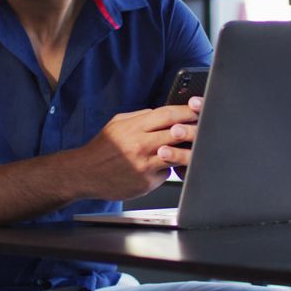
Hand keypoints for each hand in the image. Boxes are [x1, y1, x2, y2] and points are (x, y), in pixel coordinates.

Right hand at [73, 103, 198, 200]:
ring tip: (196, 148)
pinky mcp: (146, 183)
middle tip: (205, 127)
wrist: (85, 173)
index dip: (187, 110)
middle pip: (177, 132)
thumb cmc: (102, 148)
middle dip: (194, 129)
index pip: (168, 114)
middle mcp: (140, 144)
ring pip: (177, 154)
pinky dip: (170, 168)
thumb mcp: (117, 123)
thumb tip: (163, 113)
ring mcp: (144, 165)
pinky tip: (169, 165)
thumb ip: (141, 116)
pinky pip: (166, 173)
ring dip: (189, 150)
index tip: (198, 108)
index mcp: (134, 126)